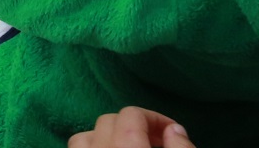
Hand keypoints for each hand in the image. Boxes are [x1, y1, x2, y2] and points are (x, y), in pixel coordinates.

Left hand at [69, 107, 195, 147]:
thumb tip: (174, 129)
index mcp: (128, 147)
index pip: (132, 114)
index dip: (155, 118)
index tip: (171, 133)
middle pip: (108, 121)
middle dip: (132, 125)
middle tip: (156, 142)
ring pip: (84, 137)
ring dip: (106, 137)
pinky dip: (91, 147)